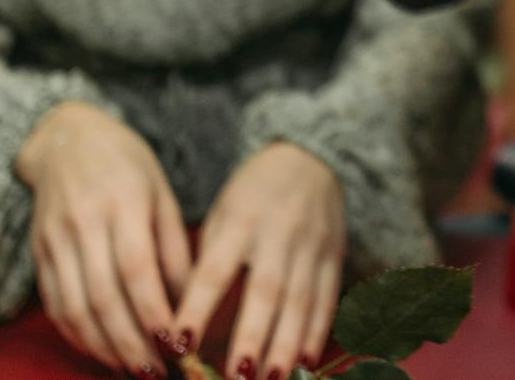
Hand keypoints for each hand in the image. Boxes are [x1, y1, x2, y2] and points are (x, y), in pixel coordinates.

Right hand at [16, 101, 191, 375]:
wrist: (66, 138)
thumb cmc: (128, 165)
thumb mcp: (162, 194)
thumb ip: (175, 248)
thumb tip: (188, 304)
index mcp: (123, 201)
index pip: (136, 268)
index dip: (153, 312)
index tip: (175, 345)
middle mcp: (84, 222)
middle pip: (104, 296)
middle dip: (130, 343)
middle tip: (155, 372)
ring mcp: (55, 239)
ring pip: (76, 308)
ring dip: (104, 347)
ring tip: (132, 370)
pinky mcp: (38, 253)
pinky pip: (56, 304)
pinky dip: (78, 335)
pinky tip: (101, 351)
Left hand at [172, 142, 345, 379]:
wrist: (310, 156)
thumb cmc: (252, 193)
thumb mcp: (222, 213)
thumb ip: (210, 261)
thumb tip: (188, 320)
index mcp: (240, 222)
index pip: (215, 270)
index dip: (198, 309)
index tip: (179, 343)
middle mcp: (278, 235)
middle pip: (266, 291)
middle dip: (251, 338)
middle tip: (235, 378)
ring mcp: (312, 246)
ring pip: (300, 301)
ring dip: (286, 346)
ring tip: (272, 379)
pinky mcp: (335, 255)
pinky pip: (327, 298)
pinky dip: (317, 332)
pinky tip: (305, 362)